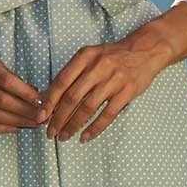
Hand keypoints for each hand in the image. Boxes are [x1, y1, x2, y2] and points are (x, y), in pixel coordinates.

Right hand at [0, 40, 47, 133]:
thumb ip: (8, 76)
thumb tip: (33, 93)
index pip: (6, 80)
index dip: (25, 93)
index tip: (41, 101)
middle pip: (0, 100)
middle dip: (24, 111)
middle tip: (41, 117)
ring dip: (15, 121)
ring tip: (31, 124)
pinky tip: (13, 128)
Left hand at [39, 26, 171, 141]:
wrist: (145, 50)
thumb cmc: (112, 56)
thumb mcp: (89, 57)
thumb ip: (69, 74)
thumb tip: (46, 97)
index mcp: (85, 56)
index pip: (61, 82)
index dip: (49, 101)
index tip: (40, 116)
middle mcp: (98, 67)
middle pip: (72, 97)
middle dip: (58, 118)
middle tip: (50, 132)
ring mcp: (114, 80)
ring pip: (88, 108)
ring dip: (73, 125)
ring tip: (64, 136)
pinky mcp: (127, 92)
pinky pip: (108, 114)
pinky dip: (94, 128)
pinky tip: (85, 137)